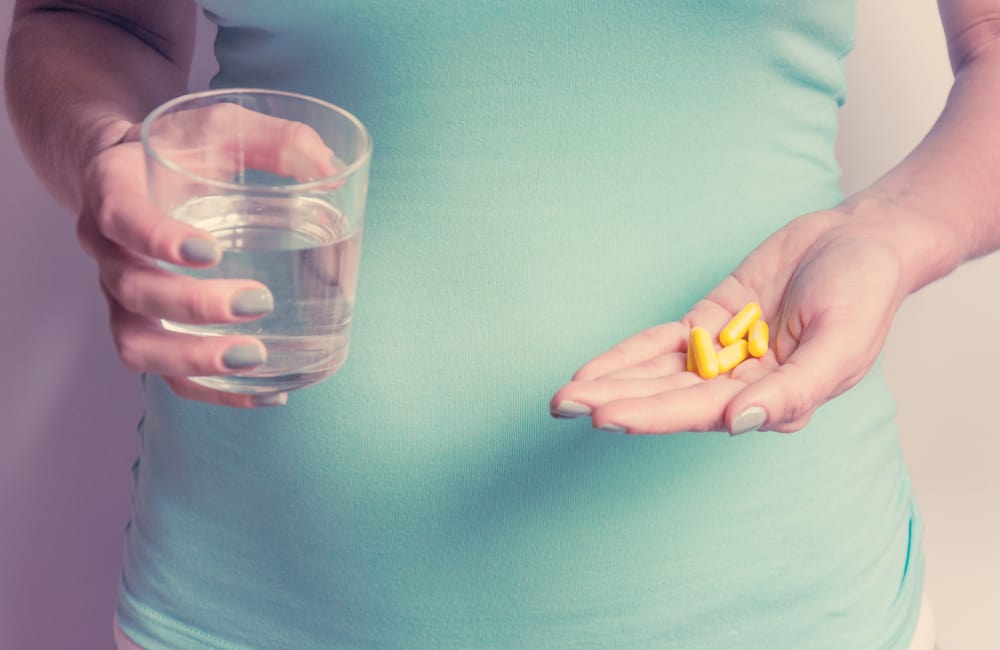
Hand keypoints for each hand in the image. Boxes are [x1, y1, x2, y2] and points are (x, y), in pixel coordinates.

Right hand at [75, 103, 337, 407]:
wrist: (127, 168)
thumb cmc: (183, 147)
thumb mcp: (223, 125)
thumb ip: (277, 139)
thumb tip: (335, 171)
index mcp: (114, 190)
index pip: (123, 220)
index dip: (160, 241)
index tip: (210, 253)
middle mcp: (108, 250)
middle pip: (135, 293)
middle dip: (194, 307)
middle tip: (258, 303)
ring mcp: (121, 296)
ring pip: (138, 346)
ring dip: (195, 360)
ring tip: (256, 360)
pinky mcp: (146, 327)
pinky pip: (166, 373)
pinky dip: (213, 390)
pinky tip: (267, 391)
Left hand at [550, 209, 908, 434]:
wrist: (860, 241)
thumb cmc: (863, 294)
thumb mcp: (840, 344)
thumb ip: (794, 390)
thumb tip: (739, 423)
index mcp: (775, 402)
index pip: (702, 413)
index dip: (652, 415)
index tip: (606, 416)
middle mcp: (742, 387)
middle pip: (667, 398)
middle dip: (615, 402)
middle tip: (562, 406)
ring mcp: (722, 357)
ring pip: (657, 374)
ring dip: (612, 383)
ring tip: (563, 397)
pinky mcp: (709, 325)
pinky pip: (662, 343)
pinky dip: (628, 355)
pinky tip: (592, 370)